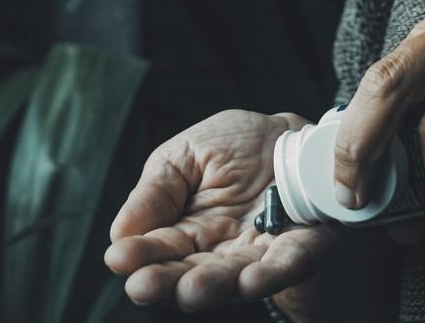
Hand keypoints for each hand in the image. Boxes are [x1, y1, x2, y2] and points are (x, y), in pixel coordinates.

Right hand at [104, 109, 424, 311]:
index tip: (119, 257)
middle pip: (191, 275)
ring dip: (215, 286)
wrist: (293, 134)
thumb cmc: (234, 146)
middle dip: (168, 282)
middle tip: (145, 286)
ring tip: (193, 290)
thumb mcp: (184, 156)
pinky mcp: (305, 247)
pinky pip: (291, 262)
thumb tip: (119, 234)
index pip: (159, 252)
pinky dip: (274, 272)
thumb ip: (155, 192)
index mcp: (186, 233)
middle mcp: (222, 253)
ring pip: (236, 278)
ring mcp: (262, 253)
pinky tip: (252, 279)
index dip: (140, 256)